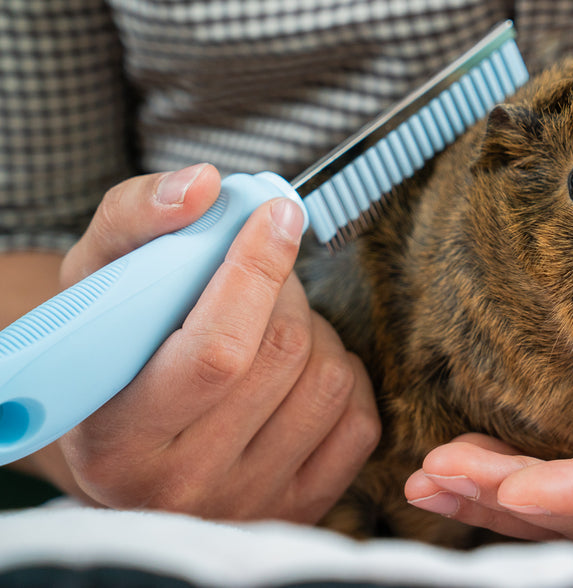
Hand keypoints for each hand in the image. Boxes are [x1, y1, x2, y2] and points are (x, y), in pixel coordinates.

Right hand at [23, 164, 379, 522]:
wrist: (127, 438)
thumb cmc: (108, 351)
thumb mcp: (95, 281)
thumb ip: (136, 219)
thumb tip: (205, 186)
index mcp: (119, 438)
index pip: (218, 352)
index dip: (256, 271)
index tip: (277, 215)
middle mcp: (183, 485)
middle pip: (282, 354)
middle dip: (283, 289)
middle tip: (261, 275)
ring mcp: (247, 501)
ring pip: (328, 380)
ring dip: (315, 329)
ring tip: (273, 324)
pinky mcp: (298, 505)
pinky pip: (358, 419)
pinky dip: (344, 374)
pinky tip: (302, 367)